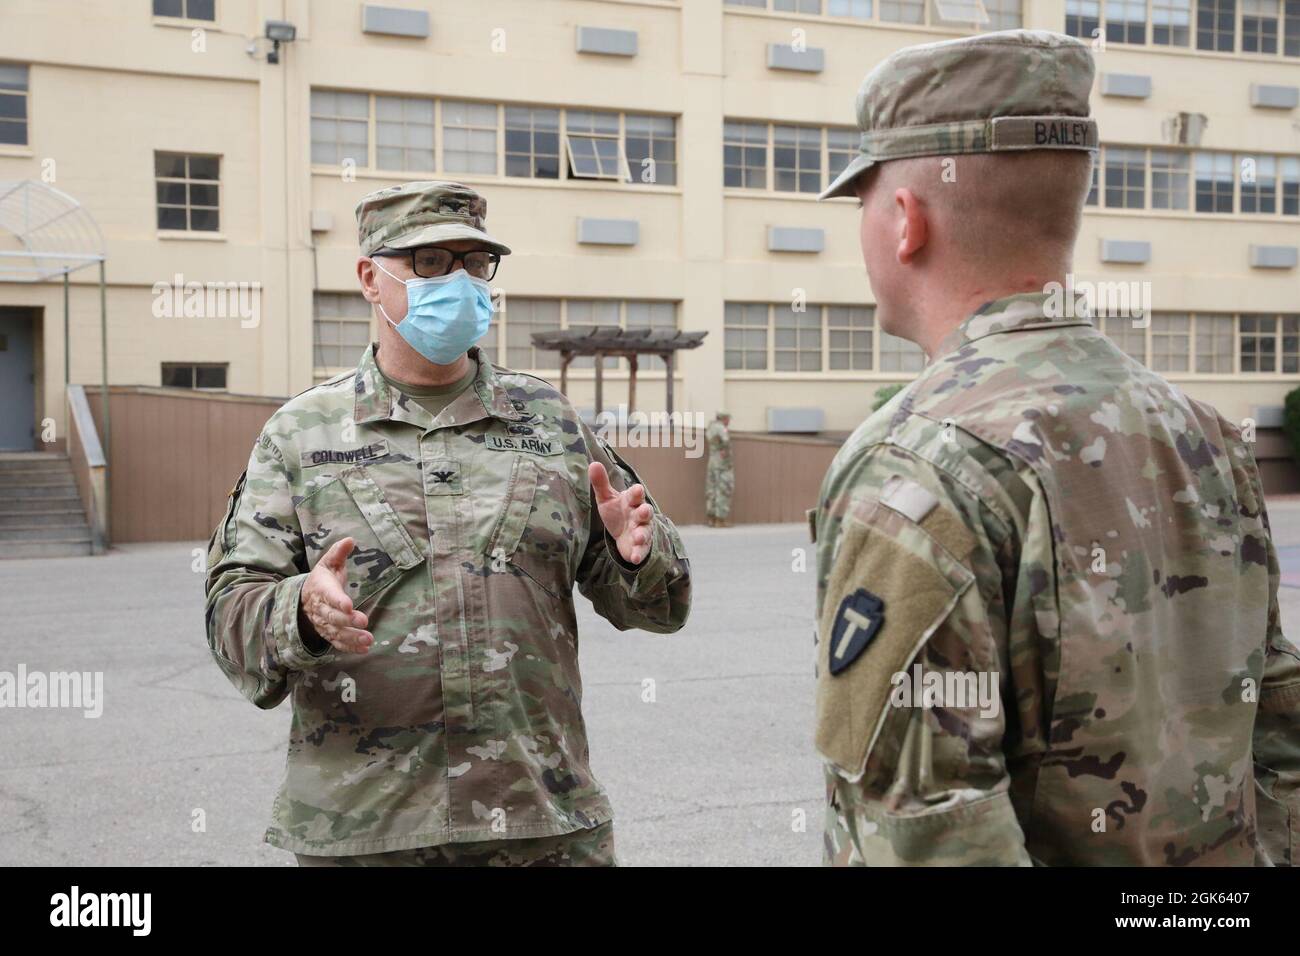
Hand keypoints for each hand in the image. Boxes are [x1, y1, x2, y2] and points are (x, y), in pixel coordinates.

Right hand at [299, 537, 373, 653]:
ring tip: (368, 639)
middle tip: (364, 622)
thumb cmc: (322, 579)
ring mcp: (324, 624)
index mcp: (321, 589)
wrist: (304, 599)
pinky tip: (364, 648)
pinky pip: (337, 642)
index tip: (349, 605)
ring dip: (352, 637)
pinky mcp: (329, 634)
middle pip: (333, 617)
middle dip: (348, 620)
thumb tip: (350, 540)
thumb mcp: (328, 563)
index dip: (338, 601)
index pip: (329, 595)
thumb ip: (338, 553)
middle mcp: (321, 609)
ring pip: (336, 632)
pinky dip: (350, 647)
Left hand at [589, 461, 653, 565]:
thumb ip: (601, 483)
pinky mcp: (640, 547)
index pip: (636, 495)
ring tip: (638, 537)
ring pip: (645, 532)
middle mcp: (639, 515)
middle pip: (645, 512)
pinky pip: (641, 551)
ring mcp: (642, 531)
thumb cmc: (617, 512)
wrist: (623, 533)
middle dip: (645, 512)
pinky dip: (638, 554)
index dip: (636, 493)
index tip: (636, 490)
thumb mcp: (607, 498)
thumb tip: (593, 463)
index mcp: (632, 501)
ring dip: (642, 534)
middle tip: (643, 512)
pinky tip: (634, 558)